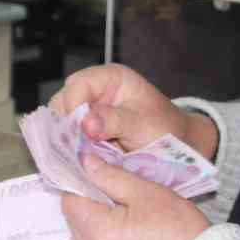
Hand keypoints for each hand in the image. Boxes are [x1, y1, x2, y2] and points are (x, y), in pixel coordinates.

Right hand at [49, 64, 217, 157]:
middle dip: (66, 126)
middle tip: (75, 148)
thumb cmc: (167, 129)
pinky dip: (70, 150)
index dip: (73, 107)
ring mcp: (88, 112)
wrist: (178, 147)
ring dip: (66, 140)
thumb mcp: (144, 124)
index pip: (78, 85)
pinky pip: (67, 138)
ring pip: (61, 122)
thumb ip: (115, 121)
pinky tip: (77, 161)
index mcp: (111, 78)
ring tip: (78, 157)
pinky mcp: (85, 132)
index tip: (78, 132)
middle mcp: (95, 91)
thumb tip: (86, 124)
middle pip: (63, 102)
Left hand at [61, 153, 209, 239]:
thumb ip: (110, 176)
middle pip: (76, 222)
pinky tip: (131, 236)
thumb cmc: (180, 230)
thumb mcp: (146, 192)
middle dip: (90, 204)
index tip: (96, 175)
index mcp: (99, 233)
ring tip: (128, 215)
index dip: (80, 184)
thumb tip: (85, 162)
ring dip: (98, 225)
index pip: (70, 201)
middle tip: (116, 193)